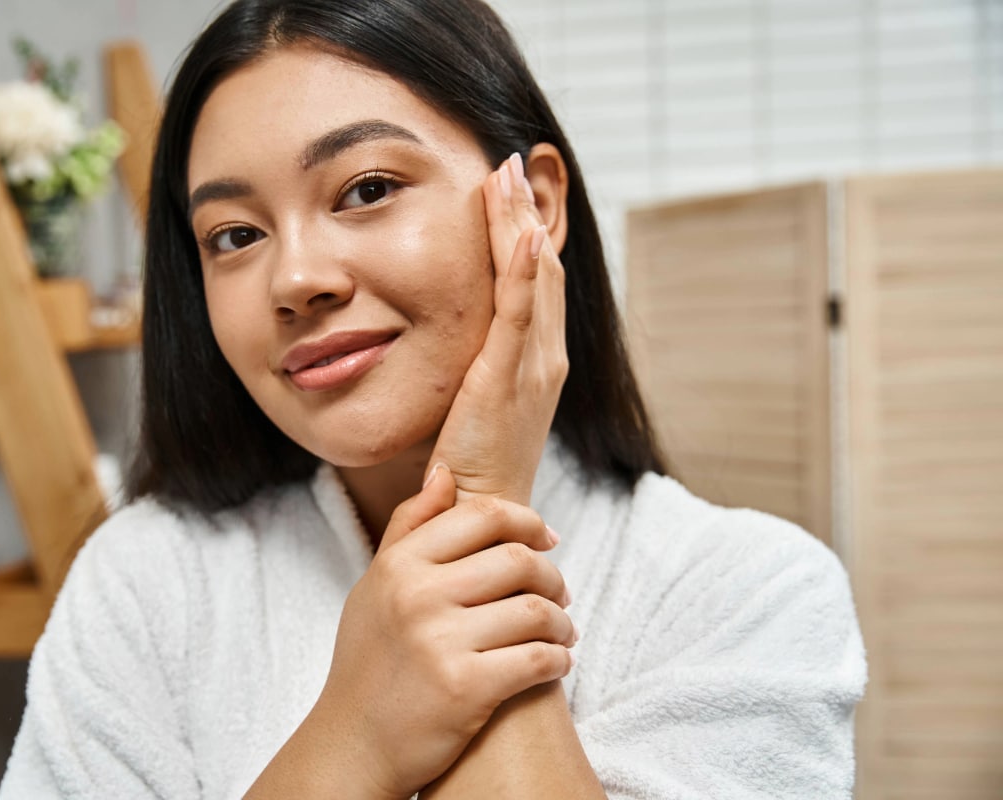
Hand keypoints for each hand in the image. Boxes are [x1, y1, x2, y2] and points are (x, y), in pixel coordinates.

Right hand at [313, 465, 574, 798]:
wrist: (354, 744)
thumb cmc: (371, 660)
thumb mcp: (376, 585)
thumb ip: (409, 526)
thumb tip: (445, 473)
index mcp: (398, 564)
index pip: (483, 515)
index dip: (528, 522)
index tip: (547, 540)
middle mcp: (416, 596)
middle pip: (517, 559)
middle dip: (552, 576)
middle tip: (559, 593)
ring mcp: (440, 642)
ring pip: (536, 610)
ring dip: (562, 622)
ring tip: (561, 631)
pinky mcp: (465, 688)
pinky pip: (538, 659)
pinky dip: (559, 660)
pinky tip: (556, 662)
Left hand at [426, 152, 567, 504]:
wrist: (483, 512)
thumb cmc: (475, 464)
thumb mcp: (481, 401)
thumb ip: (478, 363)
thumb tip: (459, 340)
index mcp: (539, 358)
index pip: (535, 278)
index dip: (524, 229)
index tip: (508, 187)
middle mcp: (546, 355)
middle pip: (540, 266)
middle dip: (524, 211)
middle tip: (510, 161)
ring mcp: (533, 366)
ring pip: (532, 277)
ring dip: (519, 223)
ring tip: (506, 175)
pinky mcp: (507, 379)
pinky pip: (517, 315)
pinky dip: (520, 271)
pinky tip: (519, 233)